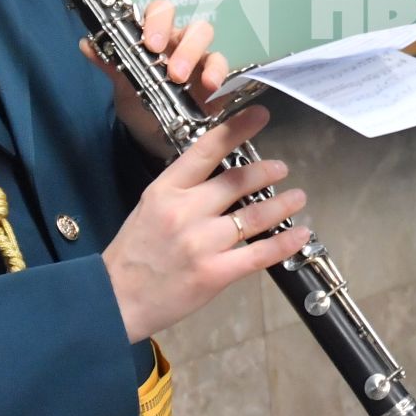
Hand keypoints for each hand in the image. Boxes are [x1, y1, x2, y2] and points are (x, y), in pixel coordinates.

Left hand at [84, 0, 231, 158]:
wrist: (155, 140)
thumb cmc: (140, 108)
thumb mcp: (124, 90)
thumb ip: (111, 66)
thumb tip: (87, 44)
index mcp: (156, 38)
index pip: (159, 12)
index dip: (157, 20)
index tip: (150, 43)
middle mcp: (180, 42)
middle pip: (187, 22)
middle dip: (179, 42)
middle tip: (169, 67)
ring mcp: (200, 58)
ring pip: (204, 36)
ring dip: (193, 52)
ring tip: (180, 78)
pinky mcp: (216, 76)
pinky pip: (221, 64)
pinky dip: (217, 71)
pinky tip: (210, 87)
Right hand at [102, 105, 310, 341]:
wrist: (114, 300)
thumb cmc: (133, 253)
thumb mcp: (150, 207)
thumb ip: (183, 190)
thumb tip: (219, 174)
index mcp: (166, 190)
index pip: (206, 150)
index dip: (237, 129)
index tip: (260, 115)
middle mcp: (185, 211)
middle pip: (237, 181)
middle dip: (266, 171)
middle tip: (282, 167)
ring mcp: (201, 243)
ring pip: (254, 215)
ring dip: (282, 204)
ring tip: (297, 196)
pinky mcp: (214, 273)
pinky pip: (259, 254)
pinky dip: (285, 242)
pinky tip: (300, 233)